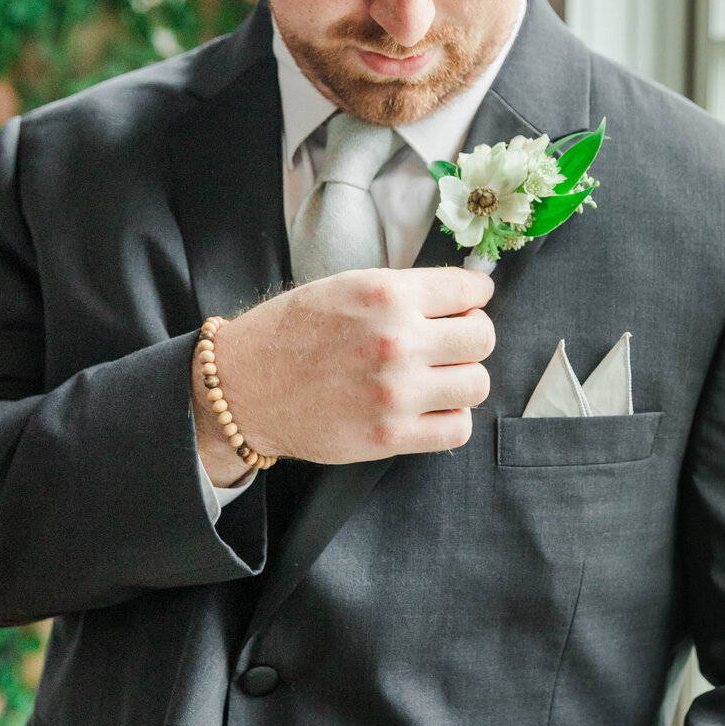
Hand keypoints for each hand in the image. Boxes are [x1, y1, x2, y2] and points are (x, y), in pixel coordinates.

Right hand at [193, 266, 494, 481]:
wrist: (242, 389)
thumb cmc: (290, 334)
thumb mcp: (345, 288)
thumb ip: (404, 291)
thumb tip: (465, 295)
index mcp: (385, 294)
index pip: (469, 289)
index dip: (475, 295)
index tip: (470, 302)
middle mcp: (396, 341)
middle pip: (482, 338)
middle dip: (470, 337)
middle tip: (450, 342)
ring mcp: (396, 393)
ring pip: (476, 384)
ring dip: (462, 380)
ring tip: (436, 378)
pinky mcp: (390, 437)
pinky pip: (457, 429)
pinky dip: (449, 419)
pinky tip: (427, 408)